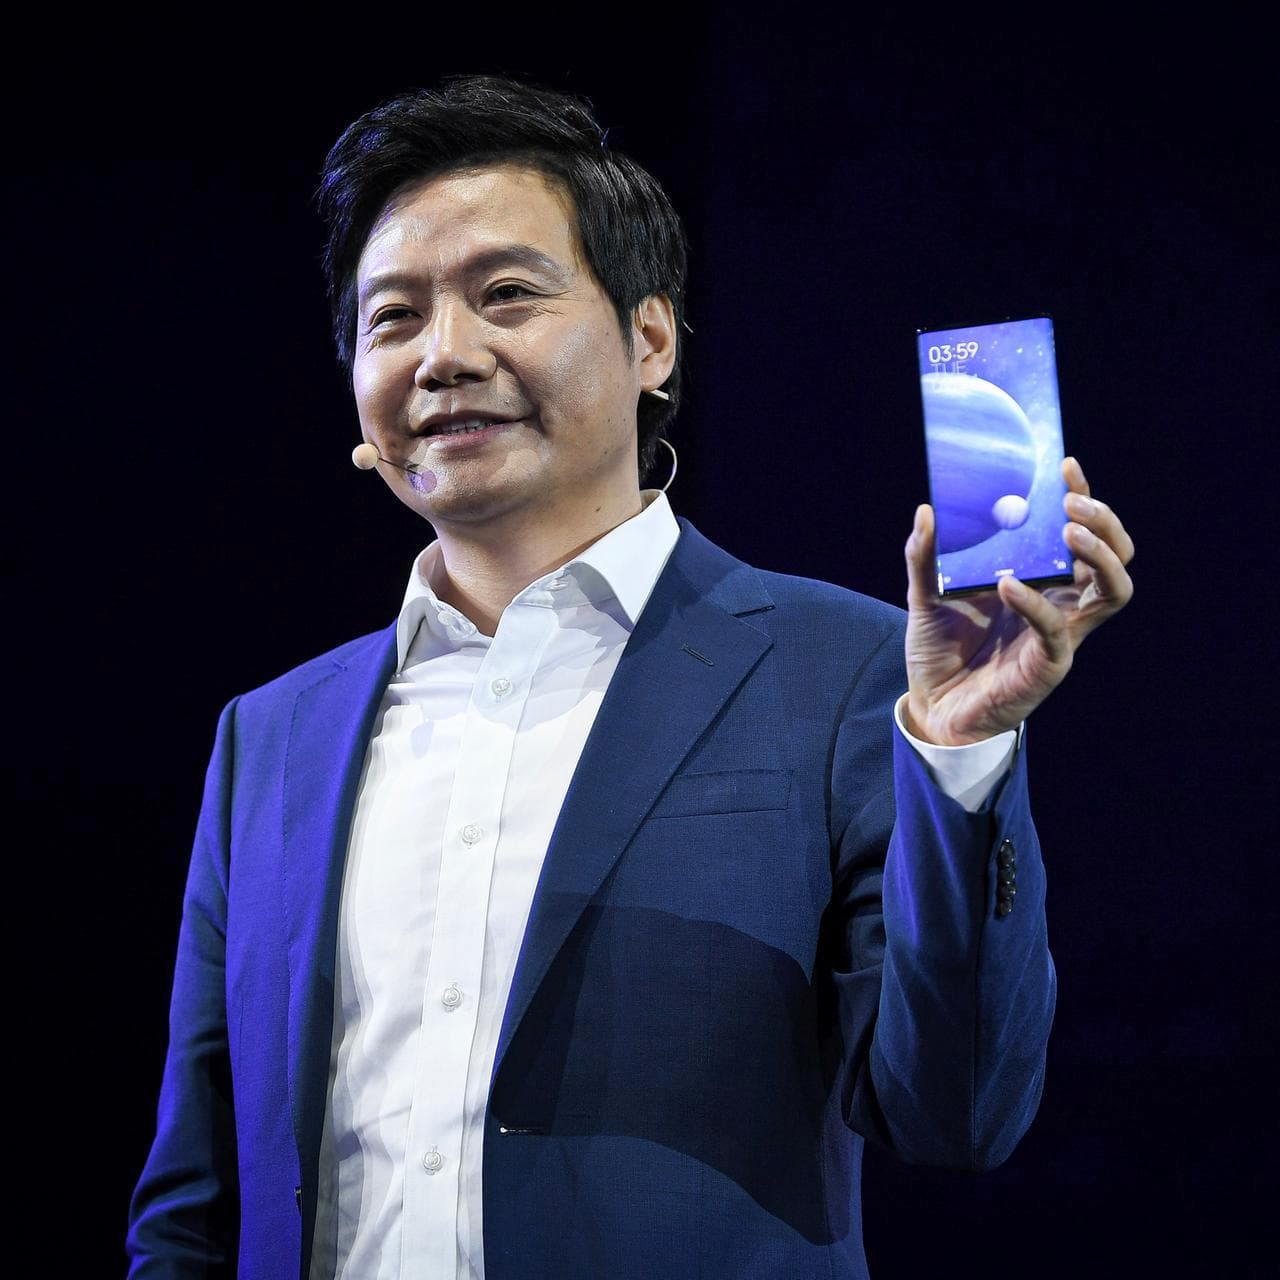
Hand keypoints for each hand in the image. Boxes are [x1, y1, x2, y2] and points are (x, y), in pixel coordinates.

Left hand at [903, 457, 1134, 744]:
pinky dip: (1034, 603)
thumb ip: (925, 556)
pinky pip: (1055, 630)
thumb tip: (927, 510)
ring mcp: (1061, 634)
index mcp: (1043, 580)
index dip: (1084, 497)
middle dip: (1104, 523)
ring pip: (1113, 591)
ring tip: (1068, 531)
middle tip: (1072, 502)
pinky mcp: (1049, 665)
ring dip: (1099, 556)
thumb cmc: (941, 650)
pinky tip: (1008, 584)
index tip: (1067, 465)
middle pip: (1116, 556)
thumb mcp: (925, 594)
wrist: (932, 707)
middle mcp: (1061, 604)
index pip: (1082, 532)